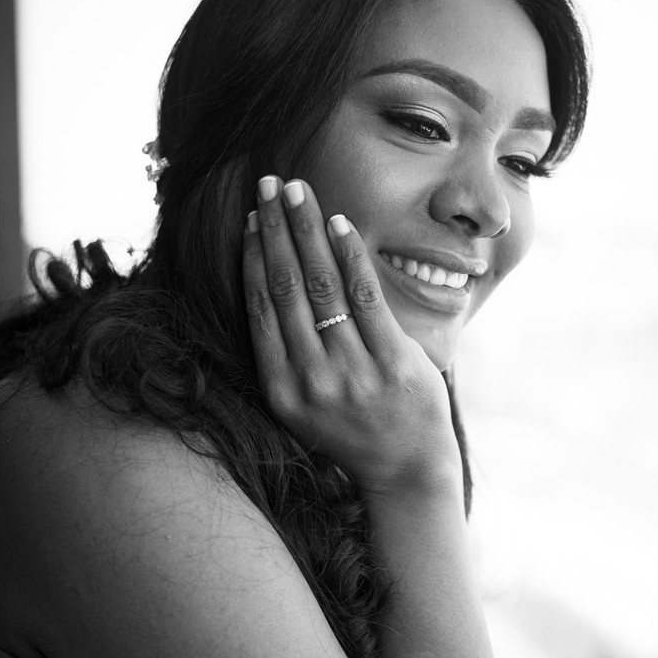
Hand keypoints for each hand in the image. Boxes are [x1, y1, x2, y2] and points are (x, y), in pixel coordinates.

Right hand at [242, 176, 458, 492]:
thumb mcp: (304, 404)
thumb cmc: (353, 429)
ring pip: (320, 286)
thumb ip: (287, 355)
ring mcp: (351, 372)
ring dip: (307, 230)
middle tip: (269, 185)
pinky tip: (339, 223)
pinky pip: (364, 296)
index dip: (254, 257)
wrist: (405, 472)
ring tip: (298, 191)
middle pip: (285, 288)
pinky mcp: (391, 362)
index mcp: (281, 389)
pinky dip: (349, 255)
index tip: (252, 218)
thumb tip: (271, 285)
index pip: (259, 308)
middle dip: (276, 229)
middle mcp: (309, 380)